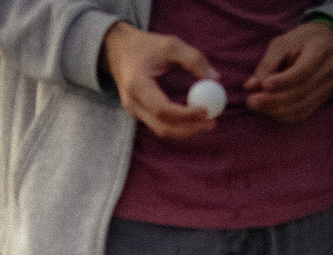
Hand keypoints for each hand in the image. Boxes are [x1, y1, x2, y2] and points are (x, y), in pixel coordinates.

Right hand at [102, 23, 218, 139]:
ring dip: (185, 130)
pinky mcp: (138, 113)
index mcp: (137, 85)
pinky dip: (177, 125)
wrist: (117, 51)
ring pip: (161, 129)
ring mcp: (133, 111)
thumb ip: (194, 59)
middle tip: (212, 123)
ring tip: (206, 122)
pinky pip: (159, 125)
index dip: (185, 114)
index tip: (206, 110)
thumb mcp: (171, 45)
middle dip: (189, 129)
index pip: (162, 109)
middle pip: (162, 127)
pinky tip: (193, 119)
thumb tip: (215, 78)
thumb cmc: (145, 46)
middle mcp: (133, 103)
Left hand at [245, 20, 332, 122]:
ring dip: (275, 110)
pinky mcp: (321, 99)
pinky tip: (267, 110)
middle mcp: (327, 71)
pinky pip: (301, 113)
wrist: (325, 43)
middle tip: (251, 101)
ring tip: (255, 105)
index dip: (282, 82)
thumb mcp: (282, 43)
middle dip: (273, 100)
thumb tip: (250, 86)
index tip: (263, 85)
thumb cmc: (301, 41)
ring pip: (301, 107)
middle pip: (301, 92)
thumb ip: (267, 63)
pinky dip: (282, 115)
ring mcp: (327, 88)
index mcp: (320, 50)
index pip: (303, 71)